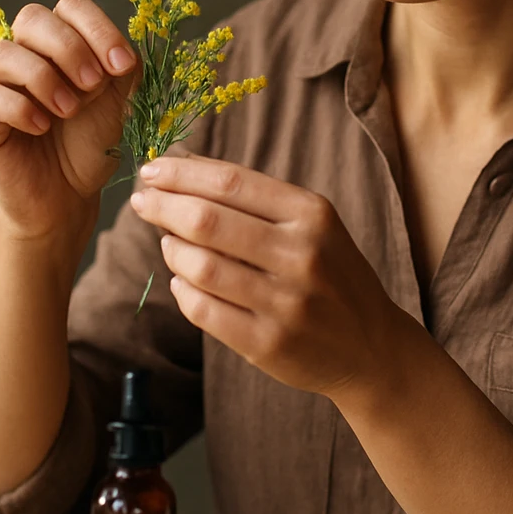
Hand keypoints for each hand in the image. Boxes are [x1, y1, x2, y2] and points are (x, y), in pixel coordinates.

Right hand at [0, 0, 139, 250]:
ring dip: (46, 79)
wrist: (66, 196)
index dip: (98, 28)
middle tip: (94, 85)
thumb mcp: (120, 102)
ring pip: (7, 52)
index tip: (123, 65)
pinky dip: (22, 109)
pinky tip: (41, 128)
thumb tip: (124, 49)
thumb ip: (125, 69)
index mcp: (60, 43)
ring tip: (69, 111)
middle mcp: (25, 54)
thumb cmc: (90, 144)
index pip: (71, 6)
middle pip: (32, 17)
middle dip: (69, 47)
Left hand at [129, 155, 413, 398]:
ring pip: (199, 266)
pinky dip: (182, 290)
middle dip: (163, 206)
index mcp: (312, 214)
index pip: (231, 181)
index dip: (182, 174)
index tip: (152, 170)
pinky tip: (183, 281)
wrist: (371, 346)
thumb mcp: (313, 225)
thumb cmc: (331, 273)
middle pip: (207, 221)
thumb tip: (185, 167)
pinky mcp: (267, 343)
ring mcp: (285, 303)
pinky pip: (203, 310)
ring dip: (171, 250)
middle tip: (142, 202)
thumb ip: (256, 199)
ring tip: (168, 244)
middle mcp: (301, 255)